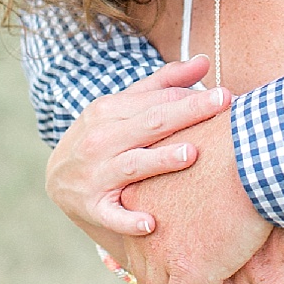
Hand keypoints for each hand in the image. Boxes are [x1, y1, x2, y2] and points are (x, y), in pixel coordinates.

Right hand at [45, 56, 230, 236]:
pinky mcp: (92, 206)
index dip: (191, 97)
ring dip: (160, 160)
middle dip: (186, 113)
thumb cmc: (104, 136)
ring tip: (191, 154)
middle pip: (150, 125)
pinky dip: (128, 220)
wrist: (58, 179)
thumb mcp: (124, 106)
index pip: (156, 101)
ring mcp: (95, 174)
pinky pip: (111, 215)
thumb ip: (164, 84)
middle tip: (222, 104)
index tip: (225, 95)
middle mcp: (101, 139)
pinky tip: (150, 223)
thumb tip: (204, 60)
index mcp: (109, 110)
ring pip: (132, 165)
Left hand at [119, 111, 272, 283]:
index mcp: (140, 193)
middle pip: (144, 267)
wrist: (255, 150)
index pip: (139, 235)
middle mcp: (142, 225)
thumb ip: (190, 172)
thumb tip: (205, 173)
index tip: (174, 262)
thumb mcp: (199, 155)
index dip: (157, 252)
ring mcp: (161, 250)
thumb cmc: (238, 143)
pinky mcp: (188, 271)